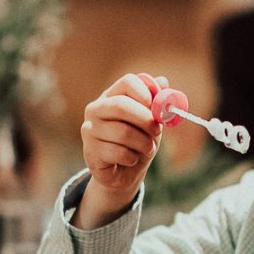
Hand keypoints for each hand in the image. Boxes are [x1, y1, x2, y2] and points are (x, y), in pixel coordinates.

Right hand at [74, 73, 166, 227]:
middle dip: (145, 119)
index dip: (147, 93)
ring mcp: (89, 130)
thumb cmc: (138, 141)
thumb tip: (163, 81)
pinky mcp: (90, 152)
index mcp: (112, 96)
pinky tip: (131, 159)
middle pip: (121, 105)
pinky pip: (118, 152)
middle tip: (157, 130)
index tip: (158, 108)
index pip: (128, 82)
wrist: (125, 172)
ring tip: (147, 148)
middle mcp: (96, 109)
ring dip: (143, 143)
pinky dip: (132, 158)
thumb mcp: (151, 121)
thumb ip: (157, 102)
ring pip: (122, 132)